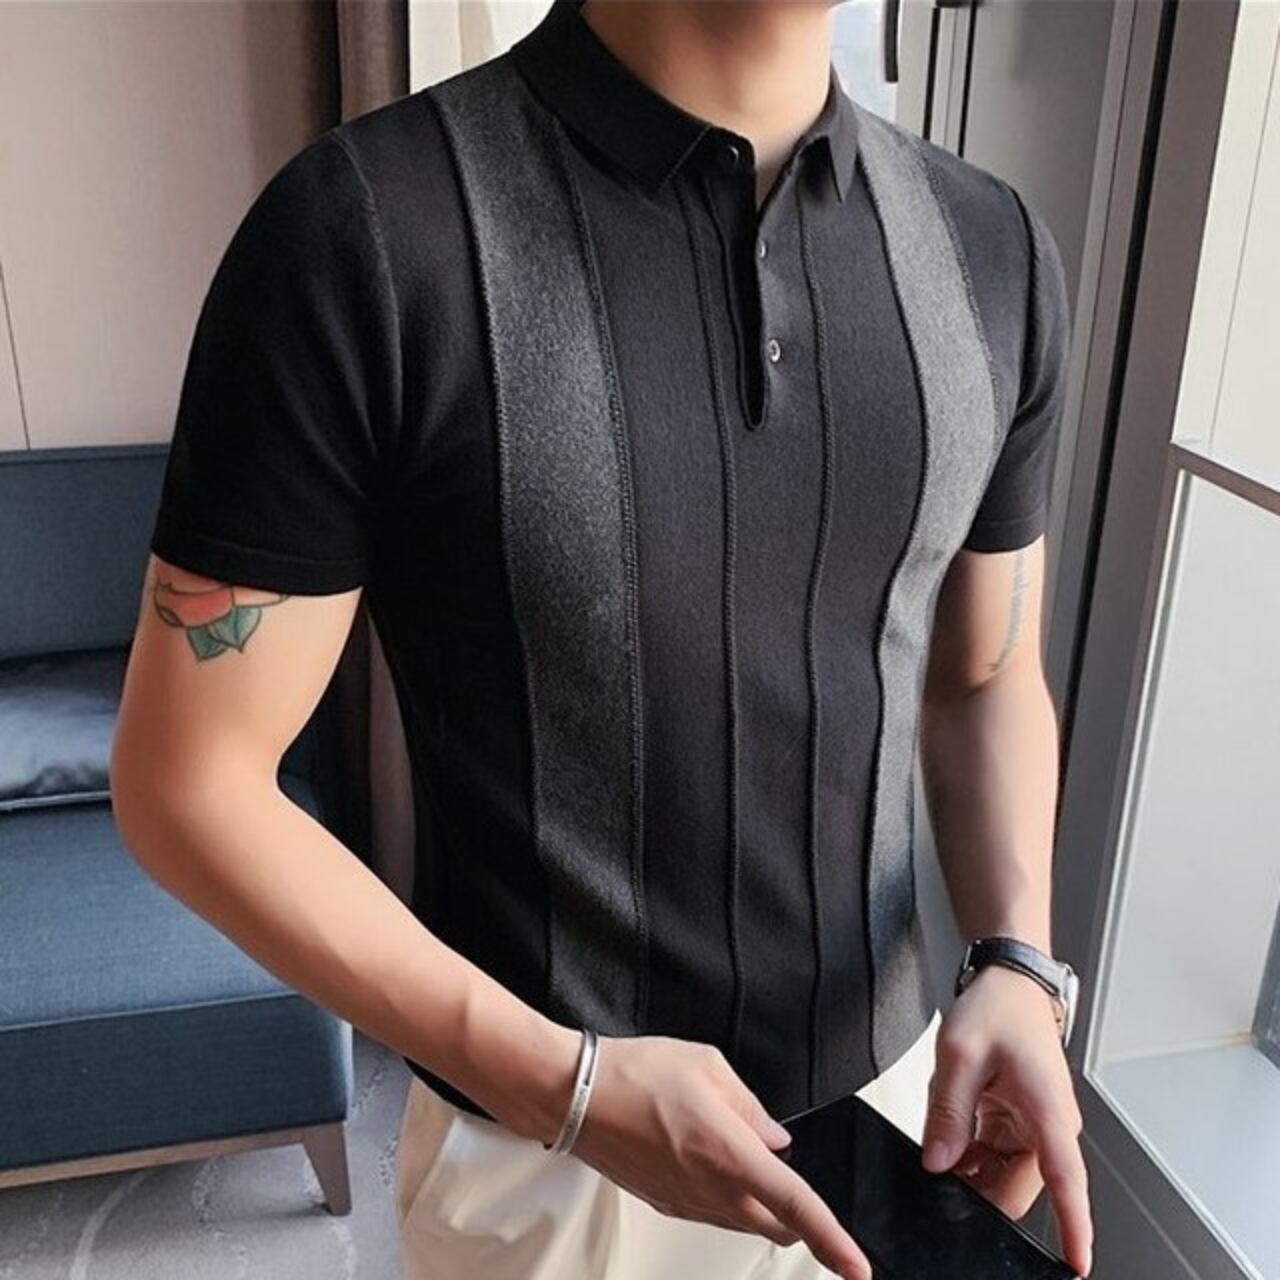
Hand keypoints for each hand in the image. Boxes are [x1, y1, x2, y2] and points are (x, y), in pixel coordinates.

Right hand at [567, 1033, 873, 1279]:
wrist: (573, 1096)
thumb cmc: (636, 1073)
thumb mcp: (708, 1065)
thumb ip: (750, 1105)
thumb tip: (775, 1138)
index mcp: (730, 1155)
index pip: (797, 1207)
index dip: (833, 1241)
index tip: (858, 1268)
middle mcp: (711, 1191)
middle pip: (774, 1225)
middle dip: (800, 1221)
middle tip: (811, 1202)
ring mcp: (685, 1203)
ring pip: (742, 1222)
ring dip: (761, 1207)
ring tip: (755, 1166)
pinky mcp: (664, 1203)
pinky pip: (712, 1213)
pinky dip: (729, 1199)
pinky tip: (719, 1167)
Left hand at [921, 964, 1093, 1276]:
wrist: (1009, 982)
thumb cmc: (997, 1008)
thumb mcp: (960, 1056)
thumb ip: (948, 1113)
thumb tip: (938, 1165)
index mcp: (1048, 1111)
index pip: (1068, 1181)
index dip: (1074, 1227)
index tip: (1077, 1265)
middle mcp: (1050, 1126)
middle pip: (1018, 1188)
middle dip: (980, 1194)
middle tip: (941, 1174)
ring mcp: (1035, 1126)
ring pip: (1001, 1175)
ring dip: (970, 1168)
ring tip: (945, 1131)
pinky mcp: (1020, 1122)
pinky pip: (993, 1155)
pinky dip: (969, 1153)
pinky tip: (949, 1133)